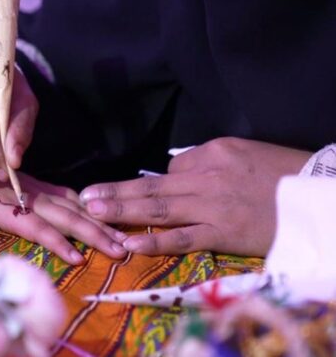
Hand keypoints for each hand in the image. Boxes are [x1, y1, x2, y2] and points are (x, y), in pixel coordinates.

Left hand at [0, 169, 127, 264]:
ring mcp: (36, 189)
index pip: (37, 227)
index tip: (79, 258)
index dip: (57, 242)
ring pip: (73, 206)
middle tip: (120, 250)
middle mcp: (28, 196)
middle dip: (94, 233)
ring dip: (98, 222)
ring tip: (122, 237)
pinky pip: (67, 195)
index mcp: (8, 206)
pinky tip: (102, 215)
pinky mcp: (38, 185)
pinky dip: (87, 206)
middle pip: (66, 216)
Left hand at [80, 137, 311, 256]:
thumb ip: (208, 162)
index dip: (150, 184)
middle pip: (151, 185)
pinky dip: (155, 241)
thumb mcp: (245, 153)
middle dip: (114, 192)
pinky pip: (182, 238)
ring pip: (157, 208)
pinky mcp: (222, 232)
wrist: (318, 195)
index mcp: (212, 153)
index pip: (171, 170)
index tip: (129, 193)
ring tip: (92, 210)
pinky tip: (129, 243)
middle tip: (83, 196)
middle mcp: (205, 176)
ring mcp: (211, 206)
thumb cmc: (285, 174)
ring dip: (121, 210)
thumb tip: (177, 173)